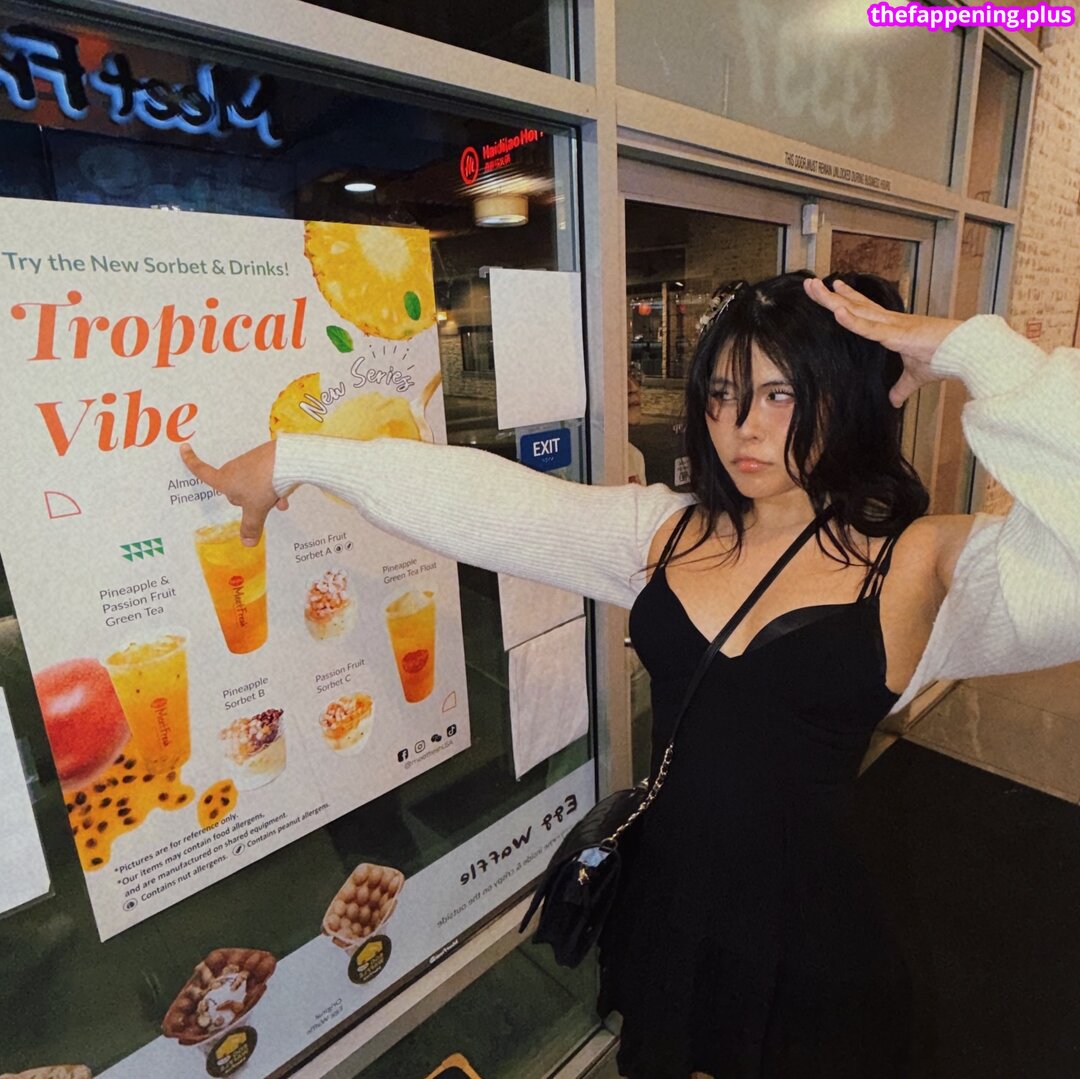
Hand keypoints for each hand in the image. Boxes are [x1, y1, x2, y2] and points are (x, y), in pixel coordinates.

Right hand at [180, 441, 290, 545]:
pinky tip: (285, 494)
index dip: (191, 462)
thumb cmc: (263, 484)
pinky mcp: (265, 457)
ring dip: (265, 495)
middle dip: (249, 500)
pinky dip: (275, 486)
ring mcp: (250, 461)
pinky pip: (266, 477)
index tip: (184, 448)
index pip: (203, 472)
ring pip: (254, 485)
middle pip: (236, 489)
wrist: (287, 460)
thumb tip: (247, 544)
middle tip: (263, 504)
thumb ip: (251, 527)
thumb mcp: (256, 510)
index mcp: (225, 480)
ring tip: (279, 500)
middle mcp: (234, 469)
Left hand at [804, 277, 962, 405]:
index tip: (833, 287)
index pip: (865, 310)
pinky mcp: (898, 334)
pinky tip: (837, 311)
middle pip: (854, 305)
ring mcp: (893, 325)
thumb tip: (893, 401)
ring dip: (833, 300)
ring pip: (856, 310)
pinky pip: (870, 327)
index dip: (848, 299)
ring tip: (814, 287)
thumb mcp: (915, 376)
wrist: (967, 354)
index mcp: (893, 328)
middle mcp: (890, 321)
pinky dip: (853, 320)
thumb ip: (901, 386)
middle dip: (830, 295)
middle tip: (810, 283)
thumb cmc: (944, 359)